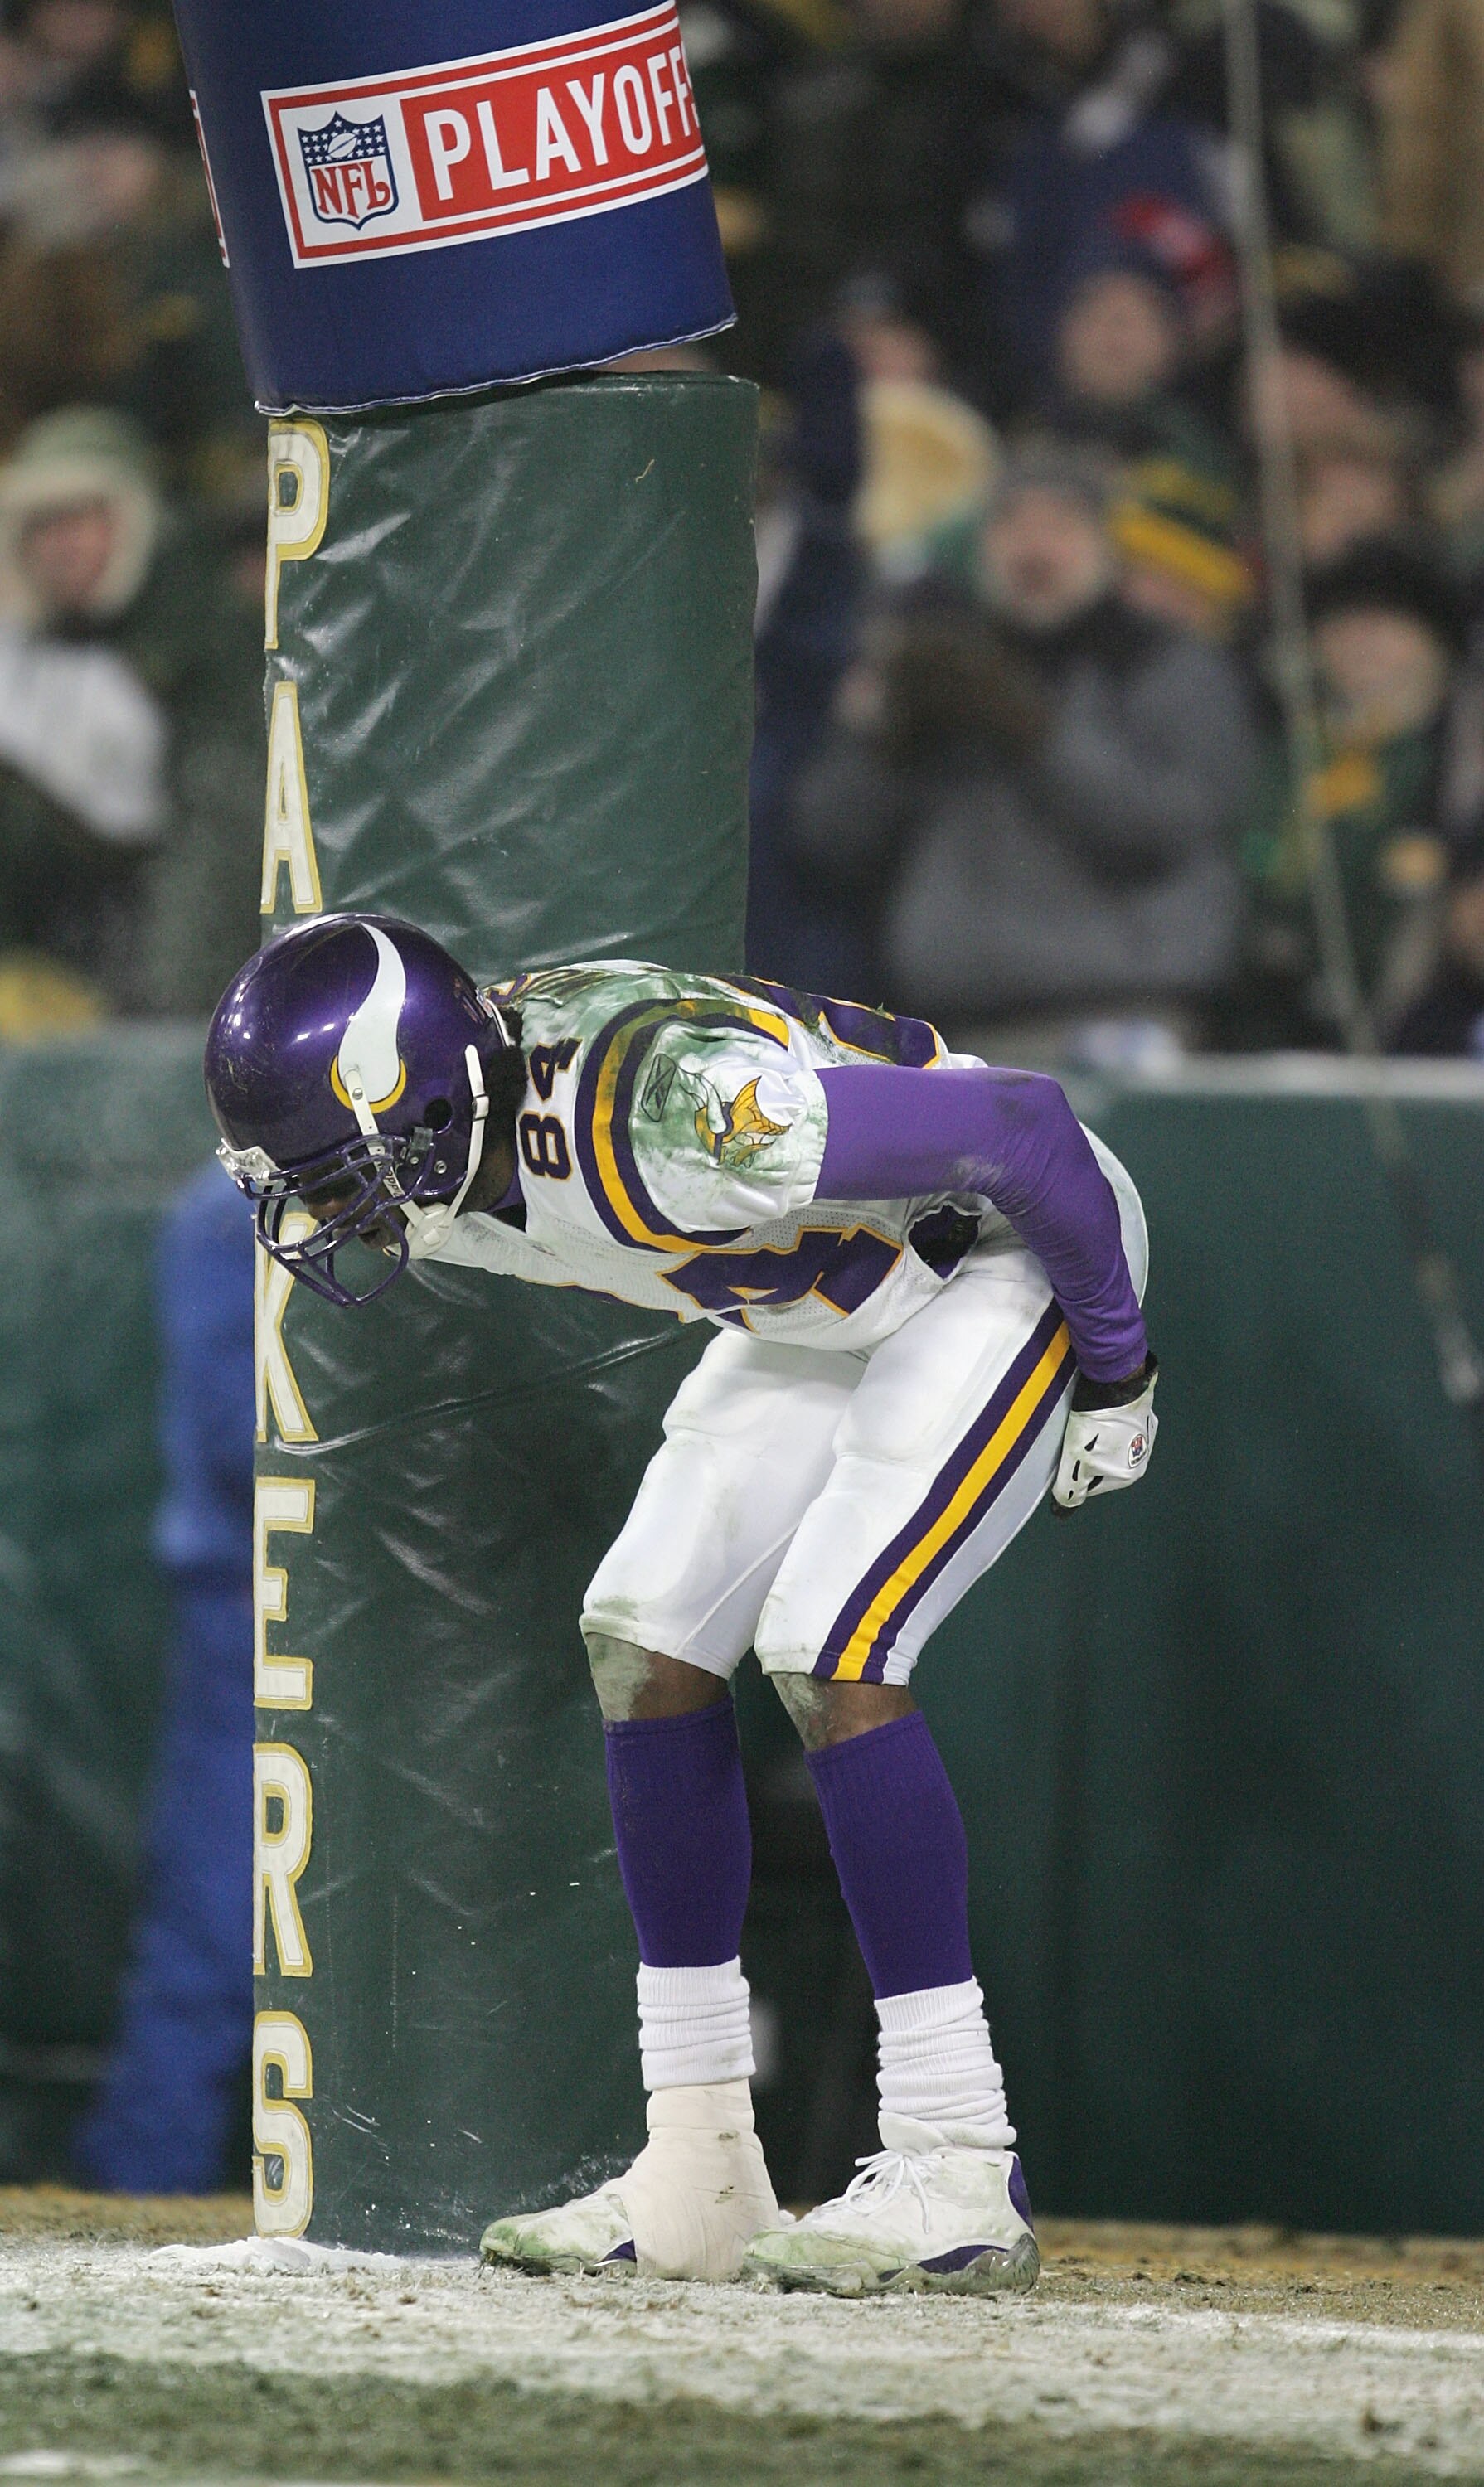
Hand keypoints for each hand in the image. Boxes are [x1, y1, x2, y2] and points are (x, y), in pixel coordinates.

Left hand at [1052, 1354, 1158, 1511]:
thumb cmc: (1097, 1423)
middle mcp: (1141, 1457)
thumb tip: (1063, 1510)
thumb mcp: (1075, 1460)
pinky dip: (1105, 1420)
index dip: (1074, 1471)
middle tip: (1075, 1435)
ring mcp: (1144, 1434)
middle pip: (1100, 1463)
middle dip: (1085, 1453)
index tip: (1067, 1454)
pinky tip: (1096, 1411)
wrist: (1116, 1382)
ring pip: (1108, 1443)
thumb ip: (1070, 1488)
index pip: (1091, 1484)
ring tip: (1085, 1421)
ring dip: (1095, 1436)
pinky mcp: (1141, 1414)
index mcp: (1129, 1475)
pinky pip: (1117, 1424)